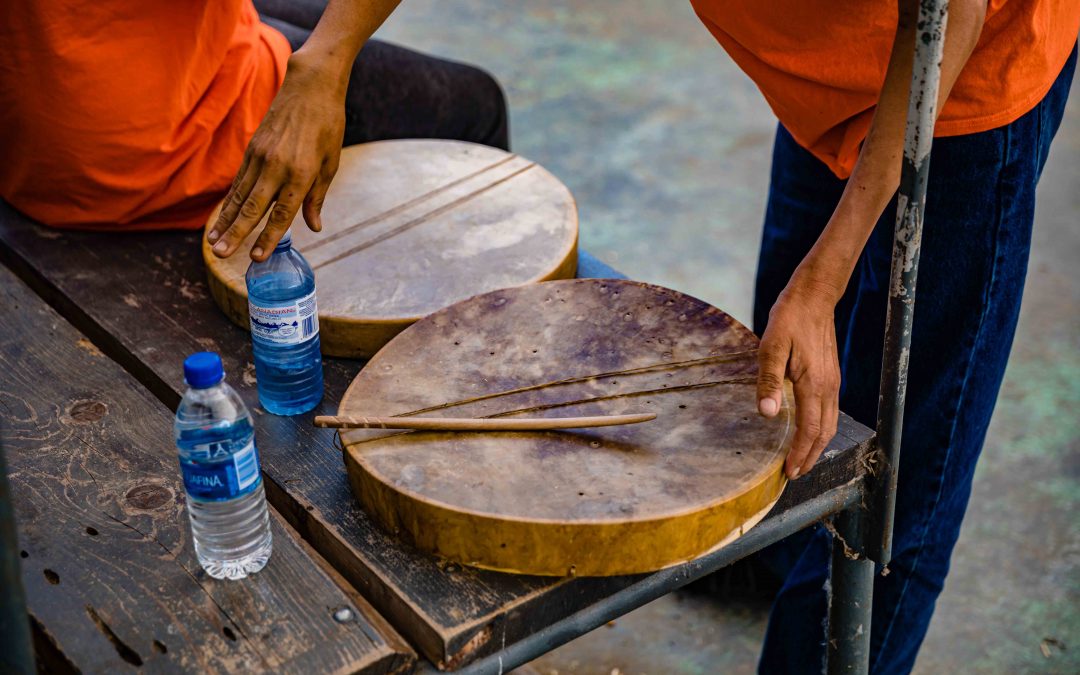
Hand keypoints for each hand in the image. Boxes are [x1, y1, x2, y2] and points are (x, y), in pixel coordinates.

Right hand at [208, 52, 345, 260]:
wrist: (310, 87)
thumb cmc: (328, 126)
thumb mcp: (330, 163)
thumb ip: (317, 197)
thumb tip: (313, 227)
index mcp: (301, 174)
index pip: (282, 213)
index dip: (268, 237)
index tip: (256, 257)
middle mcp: (276, 167)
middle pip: (252, 207)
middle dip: (236, 233)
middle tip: (221, 255)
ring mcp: (260, 157)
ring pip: (239, 196)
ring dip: (225, 221)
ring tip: (213, 243)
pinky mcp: (252, 149)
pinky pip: (238, 181)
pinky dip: (229, 201)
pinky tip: (222, 218)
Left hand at [756, 277, 840, 479]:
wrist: (814, 297)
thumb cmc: (790, 319)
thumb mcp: (771, 347)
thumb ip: (768, 381)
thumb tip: (768, 414)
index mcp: (814, 384)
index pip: (810, 430)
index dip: (800, 454)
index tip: (789, 472)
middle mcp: (828, 387)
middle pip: (823, 433)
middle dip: (810, 457)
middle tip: (795, 474)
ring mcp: (832, 382)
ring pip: (830, 424)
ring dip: (817, 445)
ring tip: (802, 459)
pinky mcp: (831, 376)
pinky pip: (830, 411)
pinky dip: (821, 429)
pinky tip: (809, 431)